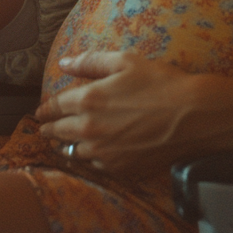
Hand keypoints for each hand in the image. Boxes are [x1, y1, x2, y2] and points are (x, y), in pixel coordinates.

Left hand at [35, 51, 232, 176]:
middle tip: (46, 129)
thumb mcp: (126, 61)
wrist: (191, 116)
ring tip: (69, 142)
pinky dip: (94, 159)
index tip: (40, 112)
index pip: (54, 107)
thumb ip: (91, 61)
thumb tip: (64, 63)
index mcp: (88, 100)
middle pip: (58, 133)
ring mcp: (103, 155)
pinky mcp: (120, 171)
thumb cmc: (160, 83)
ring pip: (74, 153)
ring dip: (69, 145)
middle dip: (49, 129)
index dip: (45, 109)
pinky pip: (97, 166)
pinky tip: (99, 152)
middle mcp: (89, 131)